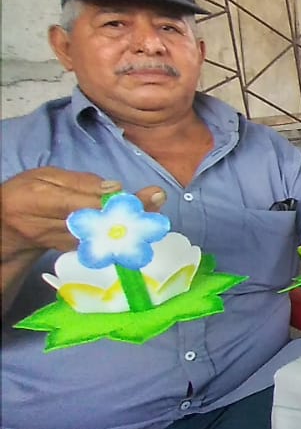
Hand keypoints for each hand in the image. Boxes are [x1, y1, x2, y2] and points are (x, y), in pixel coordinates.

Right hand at [1, 168, 165, 257]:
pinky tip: (144, 227)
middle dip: (129, 211)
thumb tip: (113, 188)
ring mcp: (63, 242)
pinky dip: (124, 236)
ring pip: (102, 235)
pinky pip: (100, 244)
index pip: (78, 203)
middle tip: (158, 198)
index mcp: (38, 200)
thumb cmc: (27, 194)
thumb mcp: (44, 177)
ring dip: (132, 224)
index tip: (134, 192)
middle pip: (95, 220)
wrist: (9, 228)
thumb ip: (77, 181)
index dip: (109, 200)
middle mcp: (50, 226)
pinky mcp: (73, 251)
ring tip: (157, 211)